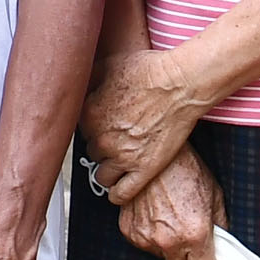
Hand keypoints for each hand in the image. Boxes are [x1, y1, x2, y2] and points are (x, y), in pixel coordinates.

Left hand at [81, 46, 203, 202]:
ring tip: (118, 162)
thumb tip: (80, 81)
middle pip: (92, 151)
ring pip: (102, 175)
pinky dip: (117, 194)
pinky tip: (118, 189)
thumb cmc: (150, 71)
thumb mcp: (109, 65)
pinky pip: (121, 193)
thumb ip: (90, 79)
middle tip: (117, 137)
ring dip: (108, 169)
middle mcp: (102, 139)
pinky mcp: (143, 169)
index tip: (101, 125)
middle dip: (103, 146)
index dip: (93, 126)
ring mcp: (122, 157)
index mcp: (89, 114)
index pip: (80, 130)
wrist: (180, 83)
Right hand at [123, 146, 226, 259]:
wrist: (152, 153)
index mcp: (195, 234)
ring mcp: (146, 237)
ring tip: (172, 218)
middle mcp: (169, 240)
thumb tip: (223, 244)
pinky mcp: (130, 231)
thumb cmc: (183, 168)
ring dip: (168, 245)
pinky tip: (157, 215)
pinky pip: (144, 243)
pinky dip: (151, 234)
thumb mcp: (214, 196)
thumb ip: (220, 226)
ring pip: (161, 257)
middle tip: (192, 240)